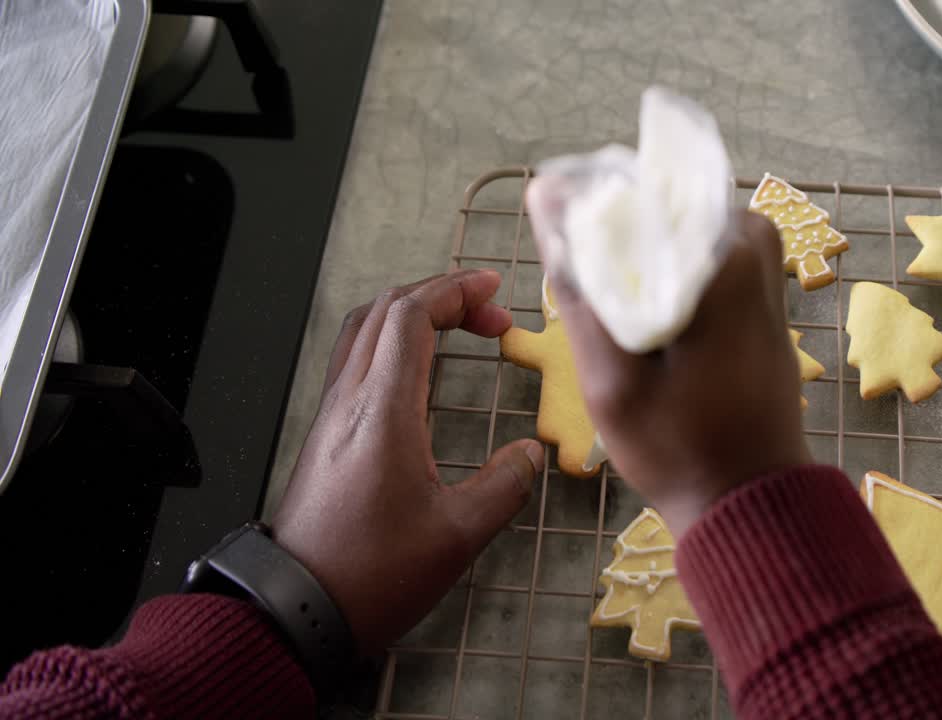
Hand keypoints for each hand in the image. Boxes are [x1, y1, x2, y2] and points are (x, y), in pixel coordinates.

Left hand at [272, 269, 542, 654]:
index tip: (493, 291)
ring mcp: (332, 417)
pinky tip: (419, 373)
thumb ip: (502, 486)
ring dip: (412, 316)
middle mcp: (350, 402)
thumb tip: (529, 454)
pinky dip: (392, 345)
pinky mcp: (326, 438)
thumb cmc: (370, 575)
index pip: (411, 316)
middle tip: (488, 314)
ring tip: (456, 328)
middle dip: (441, 296)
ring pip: (365, 333)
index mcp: (382, 411)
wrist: (296, 611)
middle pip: (385, 312)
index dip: (455, 291)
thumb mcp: (457, 536)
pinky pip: (356, 363)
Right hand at [530, 192, 810, 537]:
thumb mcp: (610, 373)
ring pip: (678, 233)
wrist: (749, 498)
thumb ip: (578, 281)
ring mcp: (767, 269)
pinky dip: (667, 280)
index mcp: (726, 255)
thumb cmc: (676, 444)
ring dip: (640, 264)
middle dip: (618, 244)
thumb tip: (545, 190)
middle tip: (595, 310)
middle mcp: (757, 246)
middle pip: (661, 208)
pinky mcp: (764, 293)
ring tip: (617, 324)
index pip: (640, 189)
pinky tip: (645, 329)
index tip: (568, 264)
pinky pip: (703, 258)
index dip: (590, 217)